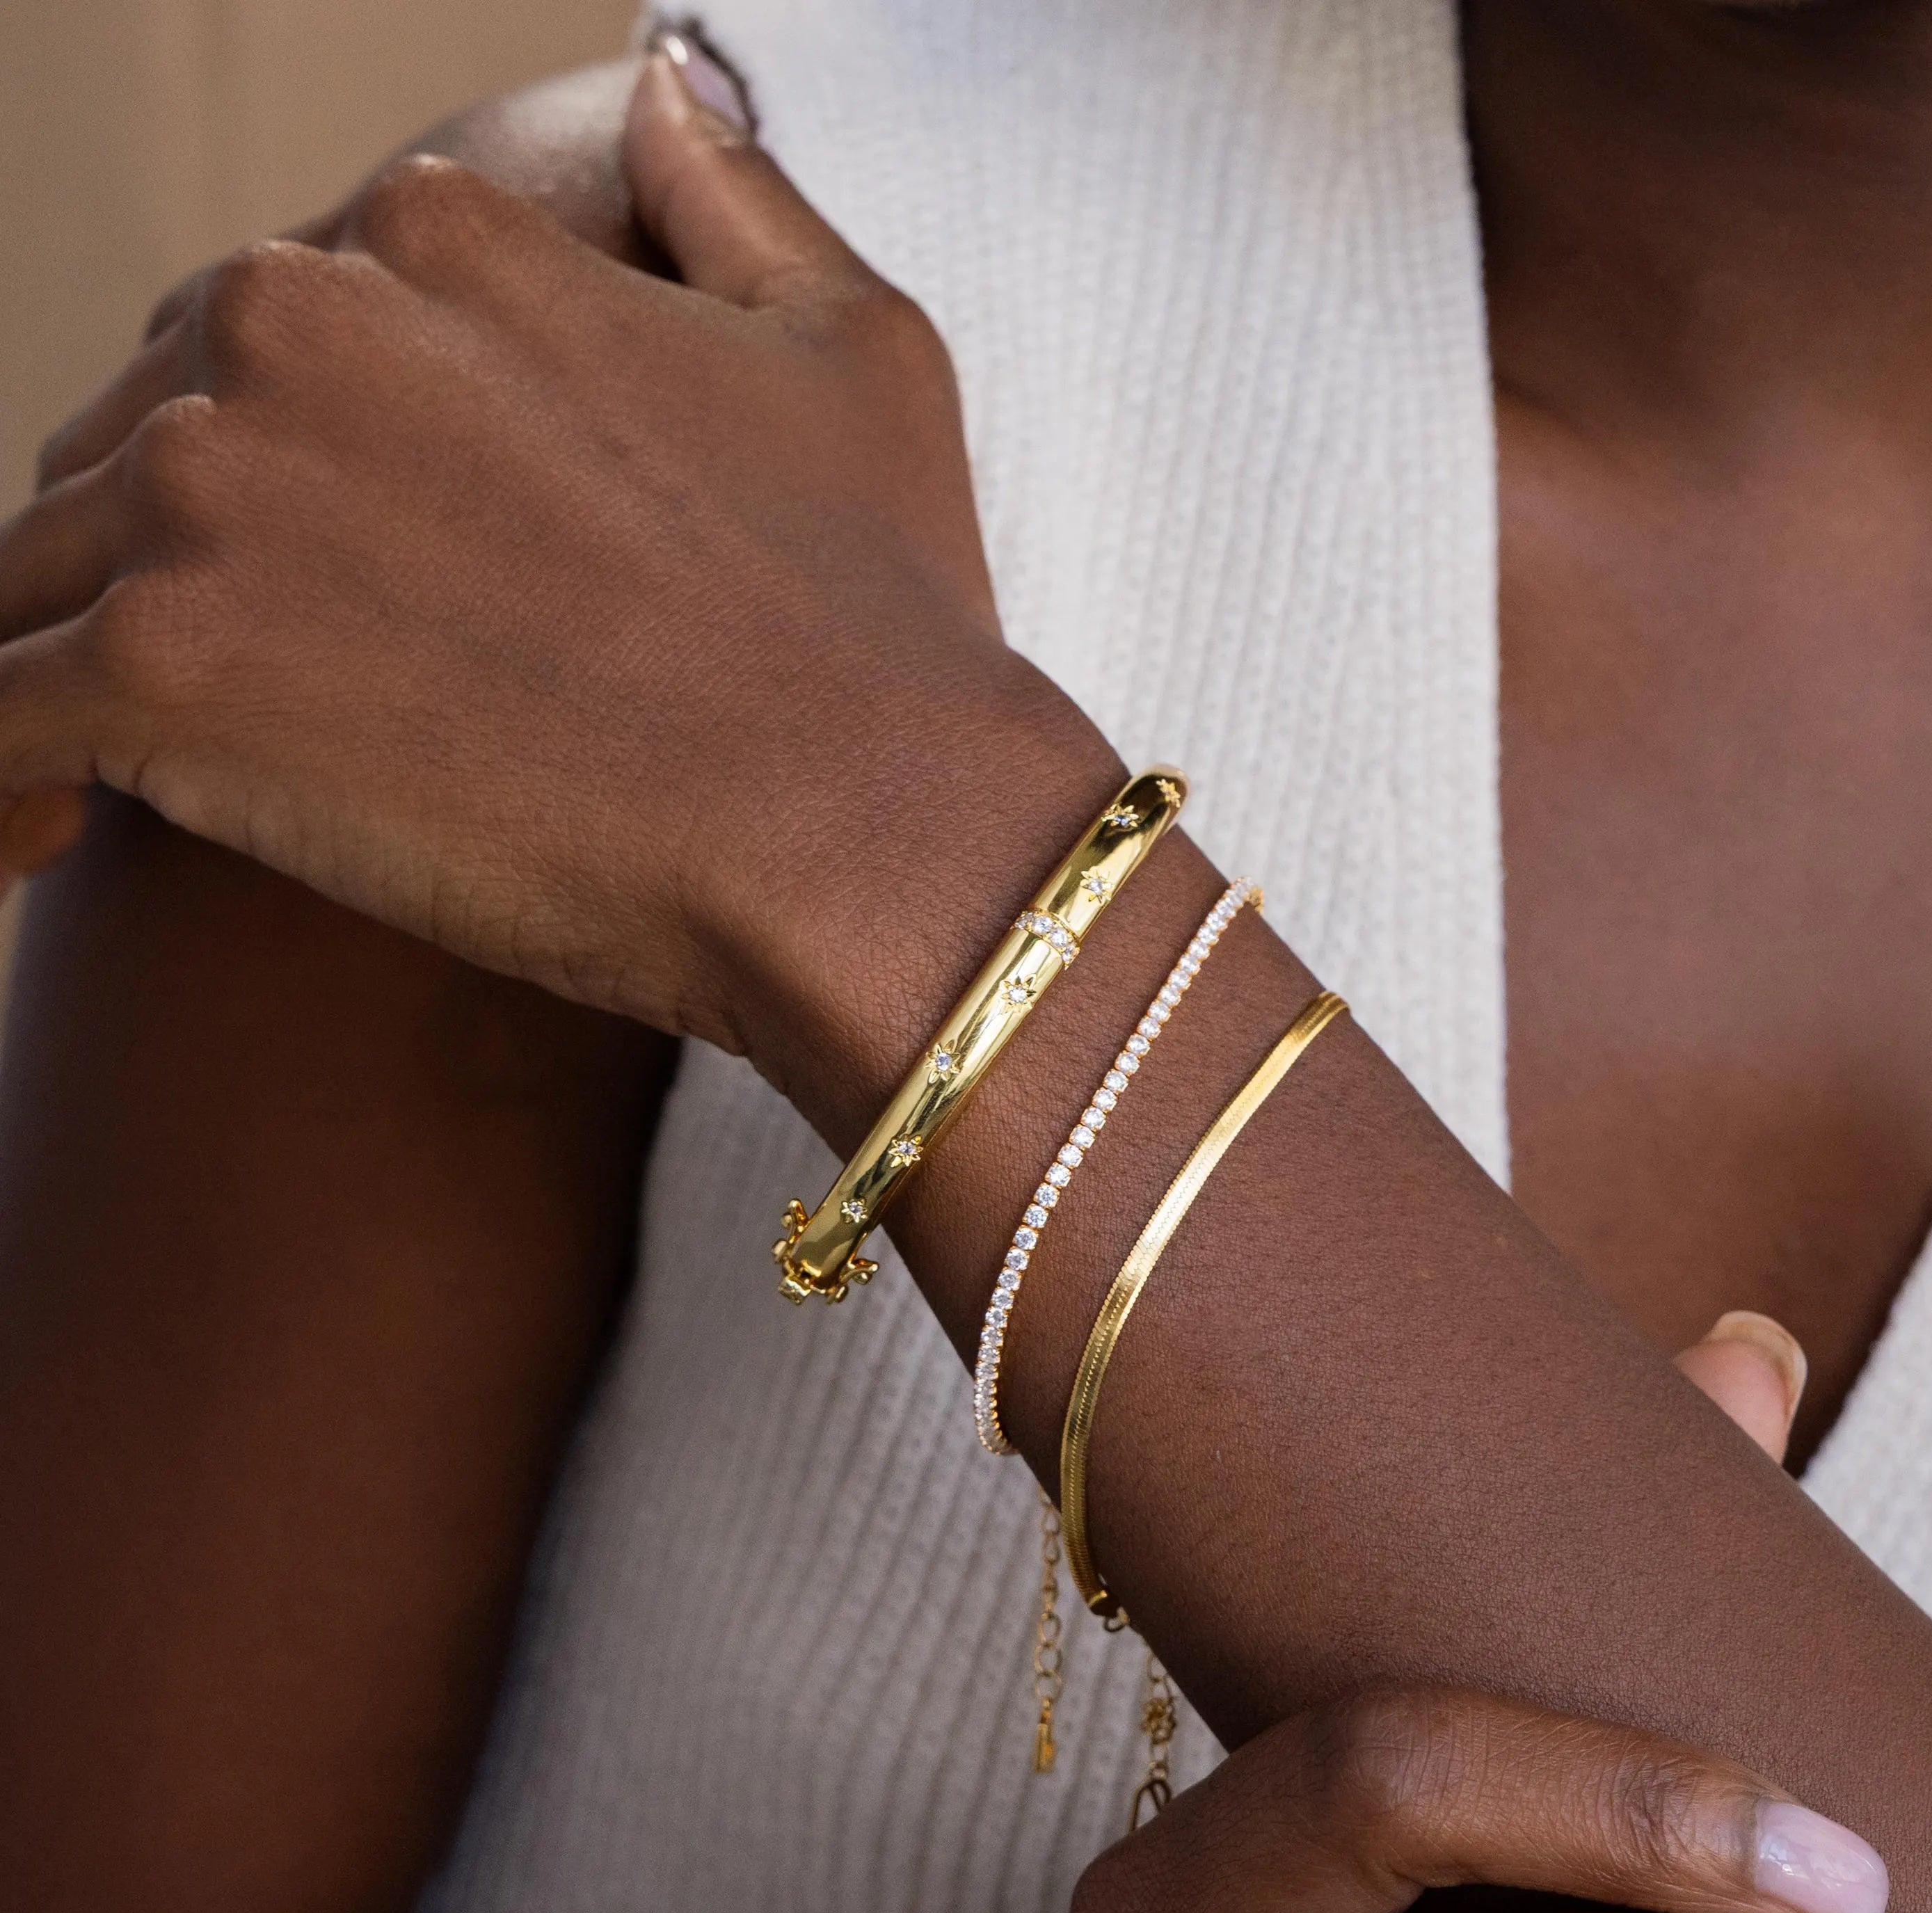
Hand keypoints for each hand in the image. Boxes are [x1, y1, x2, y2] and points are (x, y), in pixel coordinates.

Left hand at [0, 55, 1090, 1054]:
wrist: (868, 833)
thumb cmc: (885, 622)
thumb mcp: (857, 344)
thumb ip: (732, 196)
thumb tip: (665, 87)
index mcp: (440, 242)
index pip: (261, 338)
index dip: (275, 468)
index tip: (314, 580)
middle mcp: (295, 324)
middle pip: (131, 441)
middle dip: (168, 564)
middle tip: (249, 695)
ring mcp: (215, 494)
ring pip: (40, 570)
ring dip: (75, 670)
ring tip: (117, 783)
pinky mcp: (166, 672)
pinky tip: (33, 845)